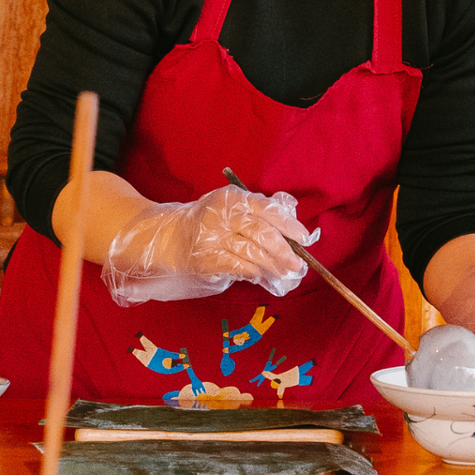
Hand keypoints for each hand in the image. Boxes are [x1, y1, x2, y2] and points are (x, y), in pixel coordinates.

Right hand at [101, 185, 316, 306]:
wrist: (170, 235)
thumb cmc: (208, 220)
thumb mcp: (231, 206)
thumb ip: (259, 210)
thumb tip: (292, 221)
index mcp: (233, 199)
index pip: (267, 209)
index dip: (288, 225)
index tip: (304, 238)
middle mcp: (223, 215)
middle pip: (261, 233)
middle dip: (284, 250)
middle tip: (298, 264)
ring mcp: (213, 237)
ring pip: (251, 252)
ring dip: (272, 265)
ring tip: (285, 273)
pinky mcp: (207, 258)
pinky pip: (237, 266)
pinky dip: (254, 272)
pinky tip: (263, 275)